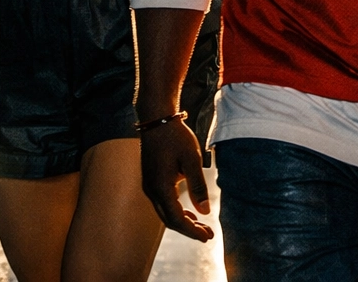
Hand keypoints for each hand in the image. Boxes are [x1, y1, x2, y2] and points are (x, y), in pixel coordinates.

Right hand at [140, 118, 213, 241]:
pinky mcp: (151, 180)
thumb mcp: (192, 160)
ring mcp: (149, 186)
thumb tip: (205, 212)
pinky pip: (163, 203)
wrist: (157, 120)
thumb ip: (198, 186)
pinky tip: (189, 212)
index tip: (208, 237)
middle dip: (189, 230)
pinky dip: (176, 211)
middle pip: (170, 220)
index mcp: (161, 187)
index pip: (176, 219)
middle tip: (208, 235)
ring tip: (202, 226)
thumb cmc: (175, 137)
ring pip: (165, 213)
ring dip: (183, 221)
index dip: (192, 231)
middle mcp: (152, 190)